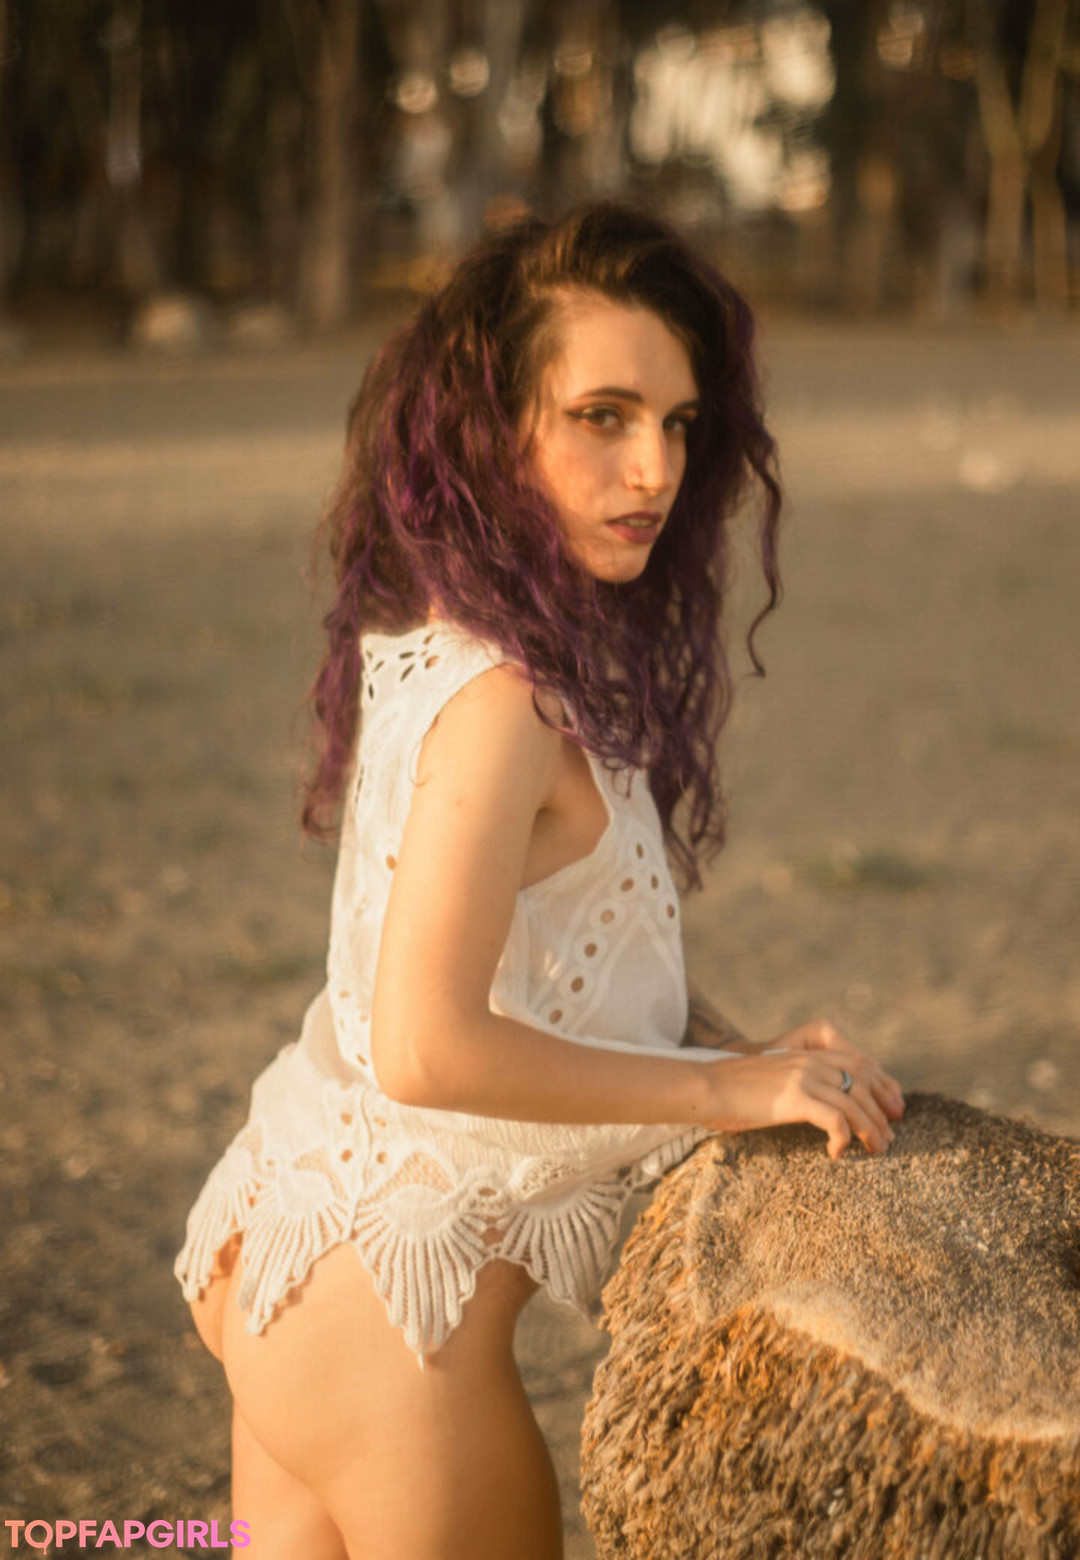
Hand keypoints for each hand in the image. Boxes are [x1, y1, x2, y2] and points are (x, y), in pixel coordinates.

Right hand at [703, 1019, 903, 1160]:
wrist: (706, 1087)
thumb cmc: (731, 1091)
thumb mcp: (771, 1080)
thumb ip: (796, 1084)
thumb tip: (815, 1107)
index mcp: (806, 1055)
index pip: (858, 1063)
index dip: (880, 1087)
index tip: (890, 1112)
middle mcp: (810, 1061)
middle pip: (863, 1083)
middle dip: (881, 1113)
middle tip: (888, 1139)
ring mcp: (803, 1077)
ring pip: (854, 1103)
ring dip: (870, 1130)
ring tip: (874, 1150)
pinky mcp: (795, 1096)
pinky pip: (835, 1120)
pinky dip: (842, 1138)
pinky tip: (835, 1153)